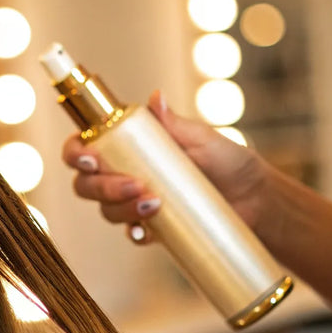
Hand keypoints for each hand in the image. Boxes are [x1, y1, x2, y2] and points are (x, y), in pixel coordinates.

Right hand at [61, 91, 272, 241]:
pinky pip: (130, 233)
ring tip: (154, 202)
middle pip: (86, 184)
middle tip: (134, 185)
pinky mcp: (151, 227)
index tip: (92, 158)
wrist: (255, 199)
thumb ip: (175, 123)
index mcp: (127, 146)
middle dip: (102, 187)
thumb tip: (156, 98)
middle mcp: (124, 174)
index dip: (76, 153)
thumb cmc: (228, 160)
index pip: (84, 147)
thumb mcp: (202, 138)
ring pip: (105, 210)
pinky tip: (144, 232)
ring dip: (120, 208)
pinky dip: (133, 233)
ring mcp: (134, 203)